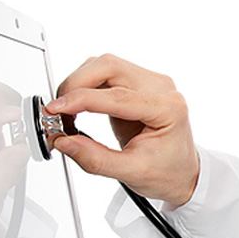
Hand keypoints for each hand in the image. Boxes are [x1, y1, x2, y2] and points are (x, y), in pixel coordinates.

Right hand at [46, 54, 199, 206]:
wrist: (182, 172)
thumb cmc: (168, 172)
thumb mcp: (132, 172)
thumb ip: (95, 159)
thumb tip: (63, 142)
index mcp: (168, 109)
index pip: (118, 95)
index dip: (81, 100)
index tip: (56, 110)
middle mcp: (161, 89)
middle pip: (110, 66)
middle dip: (76, 84)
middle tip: (58, 110)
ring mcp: (150, 83)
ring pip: (105, 65)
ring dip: (79, 84)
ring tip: (68, 113)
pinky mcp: (137, 84)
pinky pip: (106, 74)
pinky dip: (86, 87)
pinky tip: (79, 107)